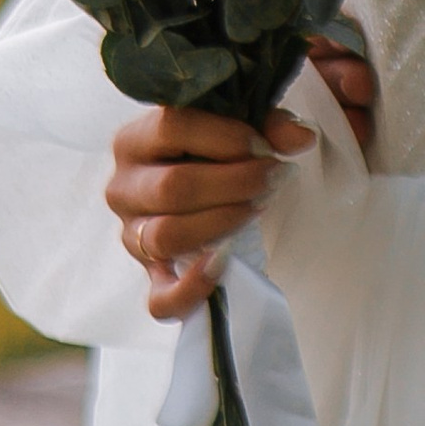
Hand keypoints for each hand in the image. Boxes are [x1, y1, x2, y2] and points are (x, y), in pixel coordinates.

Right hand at [102, 41, 372, 319]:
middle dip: (234, 183)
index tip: (264, 146)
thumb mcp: (238, 128)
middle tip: (274, 178)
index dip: (225, 137)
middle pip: (173, 186)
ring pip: (167, 236)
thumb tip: (302, 137)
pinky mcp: (150, 276)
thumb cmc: (215, 152)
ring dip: (223, 222)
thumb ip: (269, 126)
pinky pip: (160, 299)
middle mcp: (122, 188)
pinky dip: (192, 289)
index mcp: (134, 140)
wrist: (202, 190)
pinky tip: (223, 264)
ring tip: (259, 206)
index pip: (171, 128)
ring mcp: (131, 236)